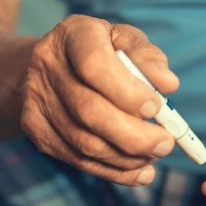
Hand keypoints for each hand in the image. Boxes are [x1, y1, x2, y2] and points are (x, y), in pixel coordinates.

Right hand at [20, 15, 178, 185]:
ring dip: (127, 157)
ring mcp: (37, 101)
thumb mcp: (124, 41)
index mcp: (72, 35)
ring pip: (85, 143)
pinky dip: (114, 171)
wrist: (44, 66)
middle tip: (165, 143)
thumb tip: (168, 84)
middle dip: (134, 135)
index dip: (128, 92)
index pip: (95, 65)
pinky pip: (79, 160)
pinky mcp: (37, 131)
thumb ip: (147, 57)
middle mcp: (46, 66)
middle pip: (89, 111)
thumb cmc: (99, 52)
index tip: (156, 107)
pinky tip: (140, 171)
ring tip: (154, 154)